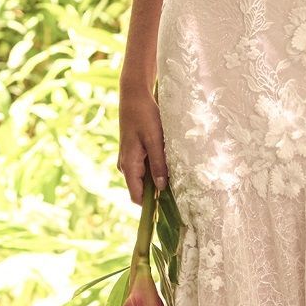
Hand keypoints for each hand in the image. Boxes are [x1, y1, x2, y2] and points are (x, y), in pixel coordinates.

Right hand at [117, 80, 167, 204]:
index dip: (150, 206)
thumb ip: (158, 164)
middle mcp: (125, 166)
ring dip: (157, 180)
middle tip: (180, 194)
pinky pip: (144, 168)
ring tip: (177, 178)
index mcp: (129, 165)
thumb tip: (161, 188)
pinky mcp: (133, 153)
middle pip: (141, 189)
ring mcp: (128, 159)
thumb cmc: (145, 116)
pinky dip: (155, 169)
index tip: (169, 210)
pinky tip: (169, 163)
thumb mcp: (155, 140)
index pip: (137, 197)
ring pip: (143, 178)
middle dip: (157, 193)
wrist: (134, 96)